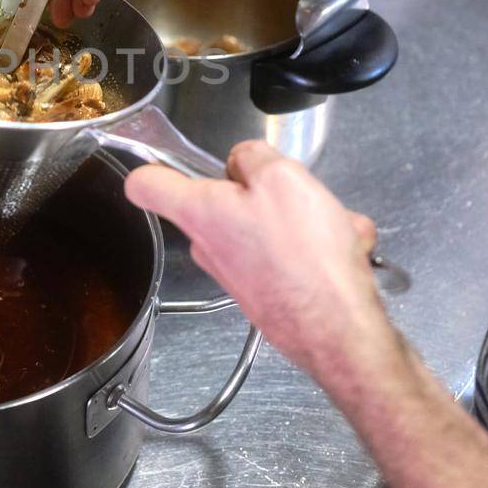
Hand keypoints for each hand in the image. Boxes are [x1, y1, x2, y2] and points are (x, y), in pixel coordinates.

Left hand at [124, 139, 396, 383]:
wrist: (337, 330)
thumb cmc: (304, 257)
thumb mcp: (282, 178)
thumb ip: (253, 156)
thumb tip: (242, 161)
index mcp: (199, 212)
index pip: (145, 186)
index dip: (158, 164)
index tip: (176, 160)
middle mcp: (209, 245)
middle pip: (220, 199)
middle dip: (260, 189)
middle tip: (291, 192)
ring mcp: (237, 271)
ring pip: (264, 223)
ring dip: (303, 218)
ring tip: (331, 227)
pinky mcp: (266, 290)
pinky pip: (288, 251)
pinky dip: (317, 246)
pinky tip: (342, 250)